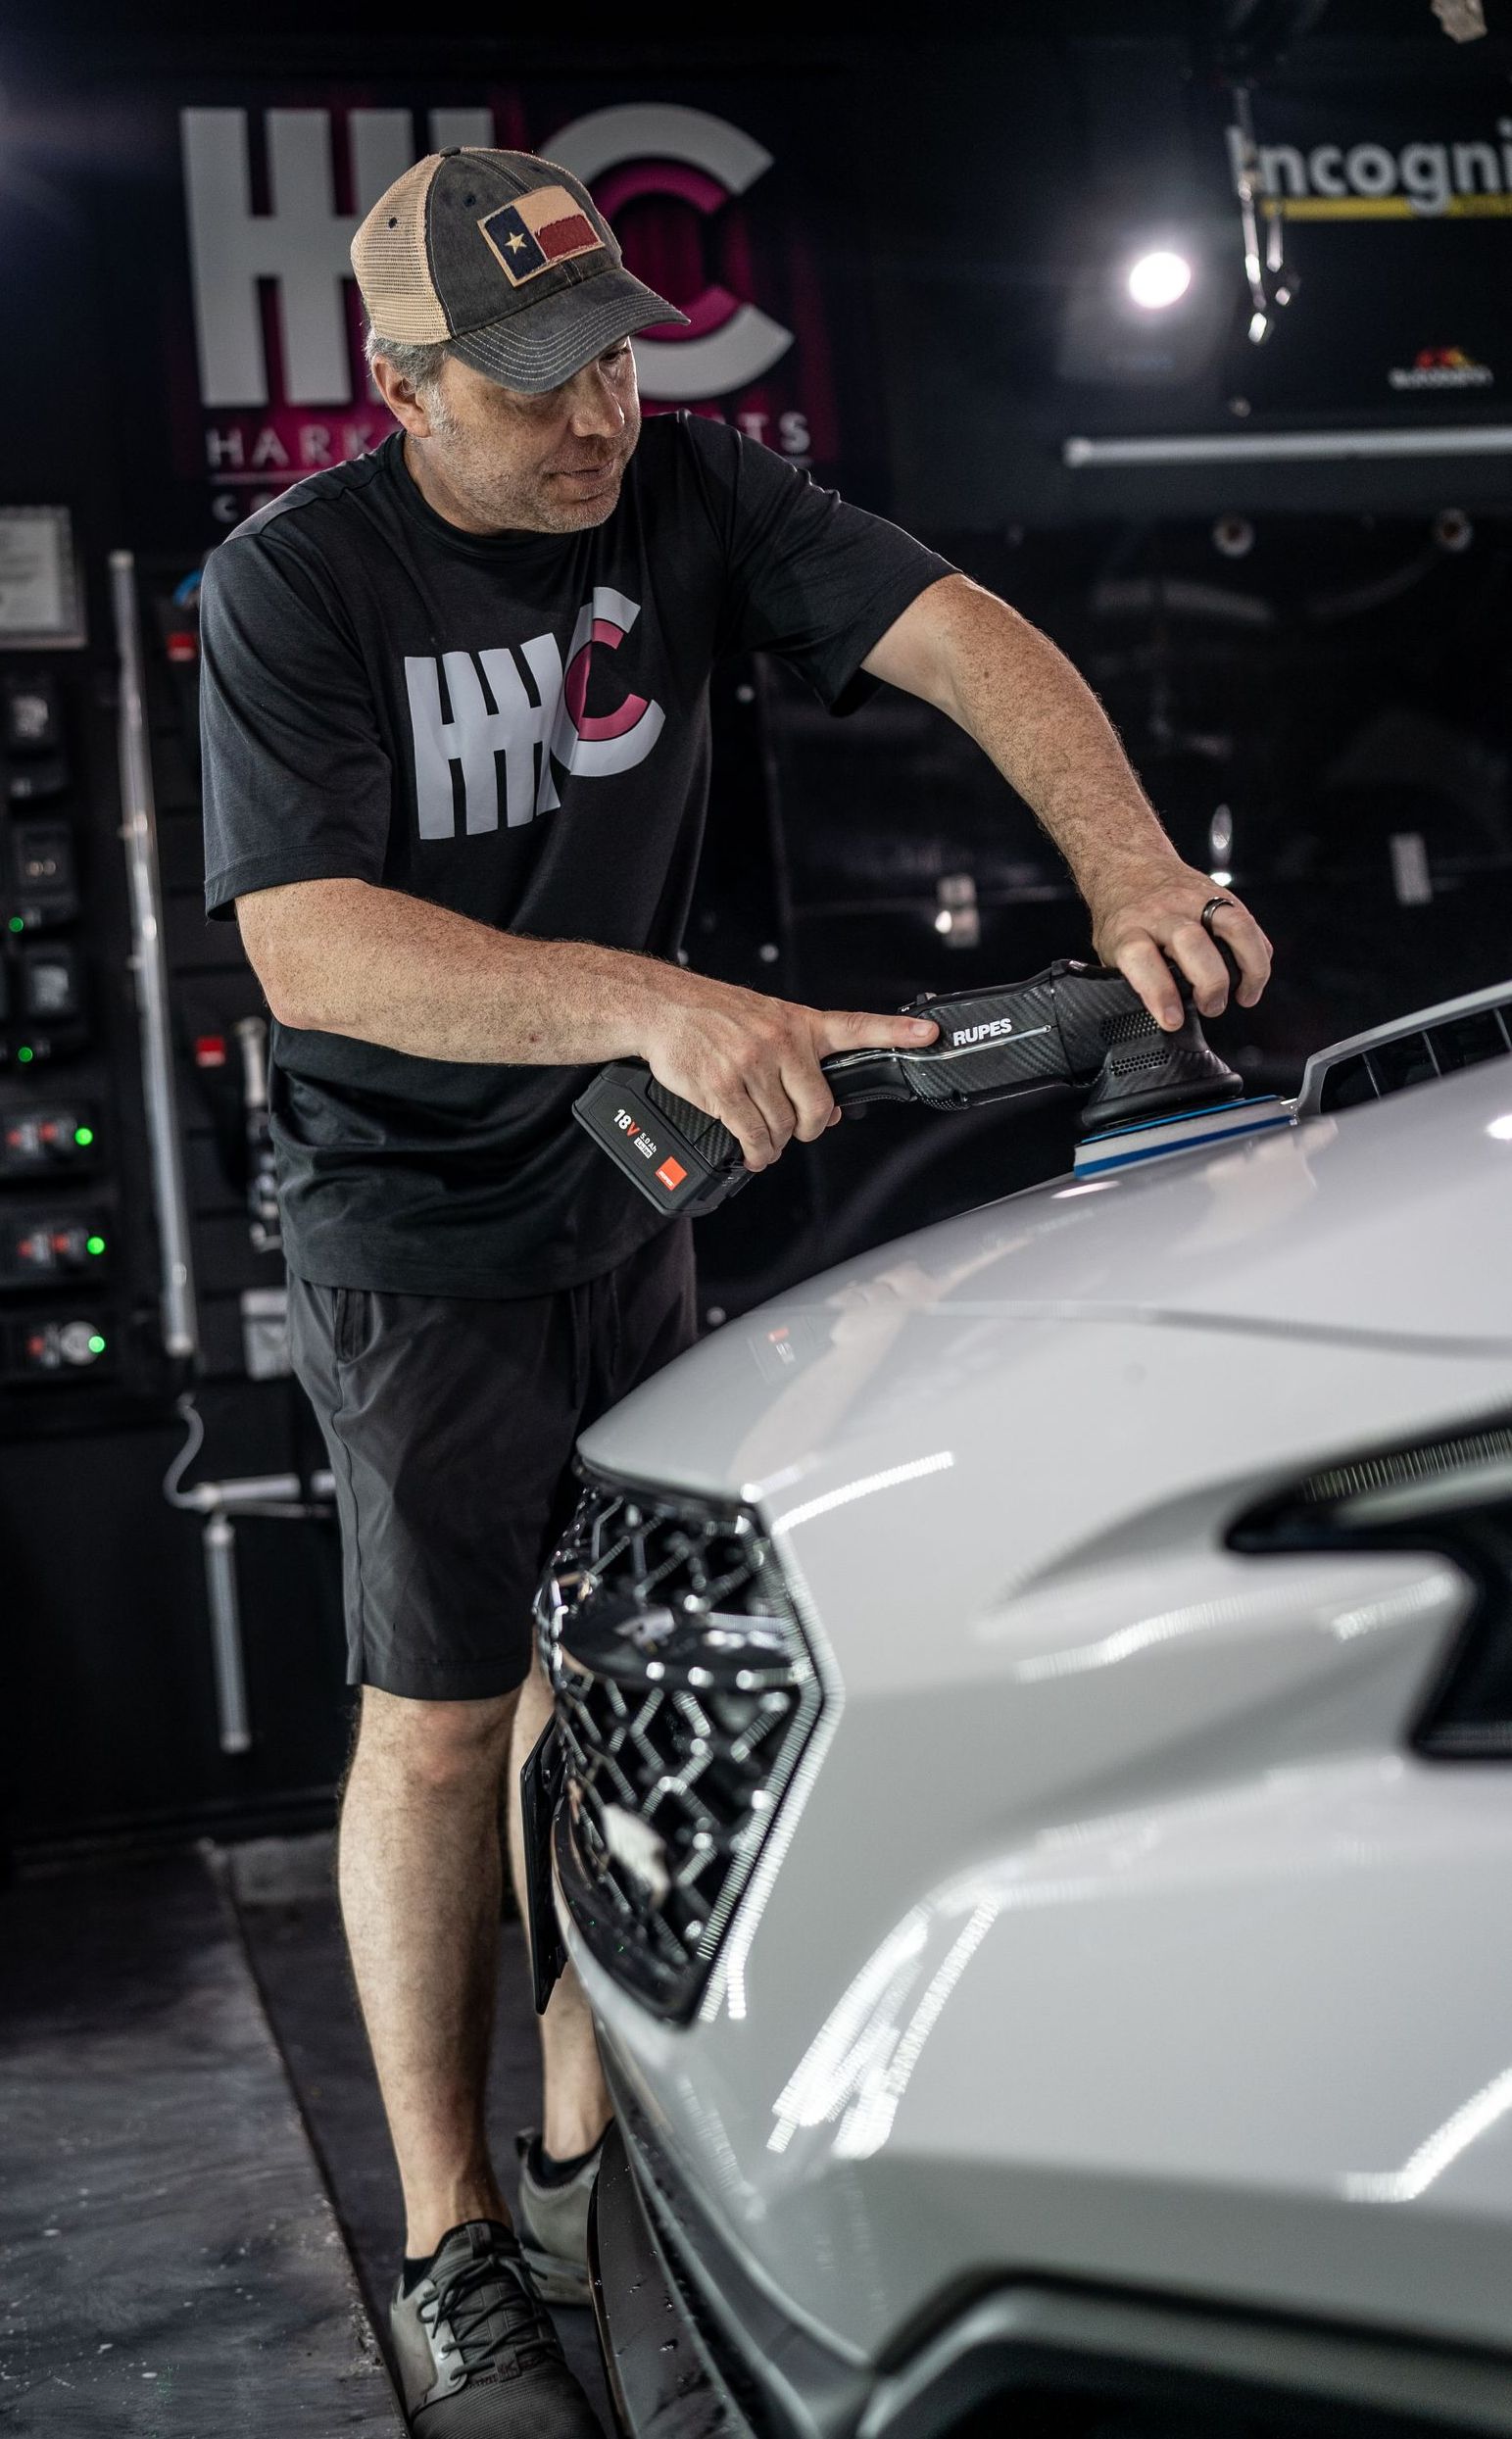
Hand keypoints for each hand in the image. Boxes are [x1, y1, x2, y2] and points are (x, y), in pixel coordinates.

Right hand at [642, 974, 938, 1170]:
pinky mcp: (723, 1088)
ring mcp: (752, 1065)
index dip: (897, 1032)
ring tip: (764, 1140)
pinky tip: (753, 1152)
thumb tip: (831, 1111)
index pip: (857, 1027)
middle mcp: (781, 1043)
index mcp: (799, 1023)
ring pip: (784, 1127)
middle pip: (819, 1107)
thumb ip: (802, 1060)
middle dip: (811, 1128)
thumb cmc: (715, 1015)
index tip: (929, 1034)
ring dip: (776, 1143)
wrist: (664, 1008)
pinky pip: (753, 1136)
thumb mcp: (767, 1021)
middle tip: (797, 1130)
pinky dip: (757, 1153)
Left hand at [1090, 857, 1272, 1031]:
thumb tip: (1154, 1017)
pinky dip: (1258, 954)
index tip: (1173, 1020)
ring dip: (1248, 966)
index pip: (1142, 959)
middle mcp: (1163, 911)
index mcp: (1129, 928)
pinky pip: (1250, 923)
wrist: (1131, 865)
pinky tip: (1252, 976)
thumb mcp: (1109, 949)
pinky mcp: (1220, 894)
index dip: (1159, 993)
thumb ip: (1129, 979)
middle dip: (1210, 984)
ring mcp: (1194, 899)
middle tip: (1211, 1007)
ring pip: (1233, 925)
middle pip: (1192, 942)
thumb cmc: (1123, 915)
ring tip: (1245, 996)